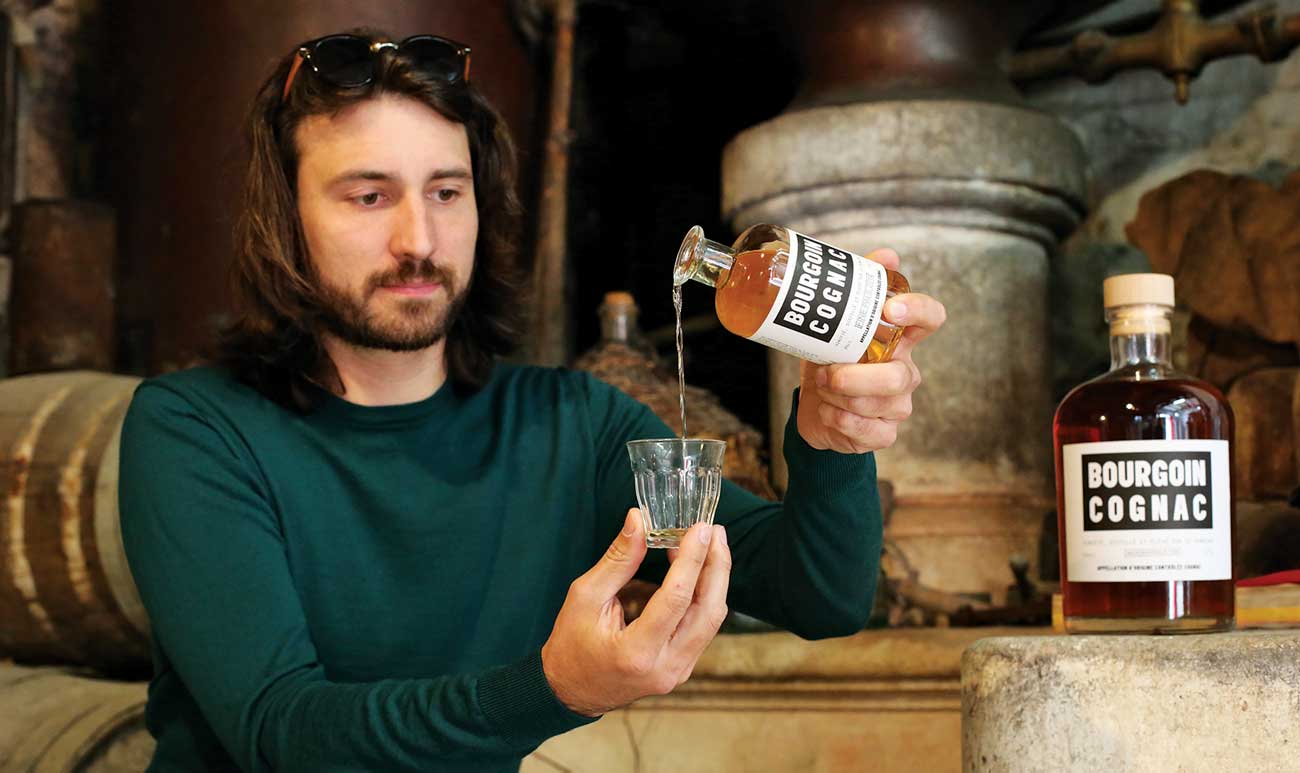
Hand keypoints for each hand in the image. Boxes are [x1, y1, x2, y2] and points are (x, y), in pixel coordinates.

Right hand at [541, 509, 730, 716]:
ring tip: (708, 544)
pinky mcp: (681, 668)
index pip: (677, 598)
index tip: (701, 529)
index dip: (693, 559)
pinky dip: (704, 595)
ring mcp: (677, 671)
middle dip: (716, 566)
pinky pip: (704, 628)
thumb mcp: (585, 596)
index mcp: (636, 651)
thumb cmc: (571, 644)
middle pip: (709, 611)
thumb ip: (618, 560)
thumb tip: (639, 520)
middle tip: (714, 531)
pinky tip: (695, 570)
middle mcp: (665, 667)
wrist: (570, 690)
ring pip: (712, 620)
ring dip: (714, 579)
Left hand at [796, 248, 946, 453]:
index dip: (918, 311)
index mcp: (899, 339)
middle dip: (859, 377)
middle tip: (826, 373)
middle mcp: (905, 372)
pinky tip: (829, 413)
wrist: (813, 406)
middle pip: (900, 376)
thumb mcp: (832, 325)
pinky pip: (873, 432)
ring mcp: (896, 405)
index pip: (931, 318)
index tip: (890, 308)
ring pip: (882, 405)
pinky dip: (844, 421)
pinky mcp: (884, 433)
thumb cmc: (829, 360)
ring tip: (821, 389)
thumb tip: (888, 254)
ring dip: (842, 398)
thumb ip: (857, 289)